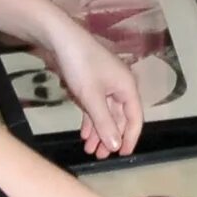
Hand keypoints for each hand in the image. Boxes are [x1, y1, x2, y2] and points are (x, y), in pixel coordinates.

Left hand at [45, 15, 146, 158]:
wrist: (60, 40)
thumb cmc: (81, 66)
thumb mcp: (92, 97)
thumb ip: (104, 123)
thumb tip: (116, 145)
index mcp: (127, 87)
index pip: (135, 118)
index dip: (131, 138)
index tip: (123, 155)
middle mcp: (120, 86)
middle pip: (120, 117)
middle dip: (111, 137)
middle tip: (101, 156)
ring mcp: (106, 84)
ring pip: (106, 114)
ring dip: (98, 131)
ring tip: (90, 150)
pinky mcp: (92, 83)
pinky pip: (95, 106)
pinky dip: (91, 120)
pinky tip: (84, 133)